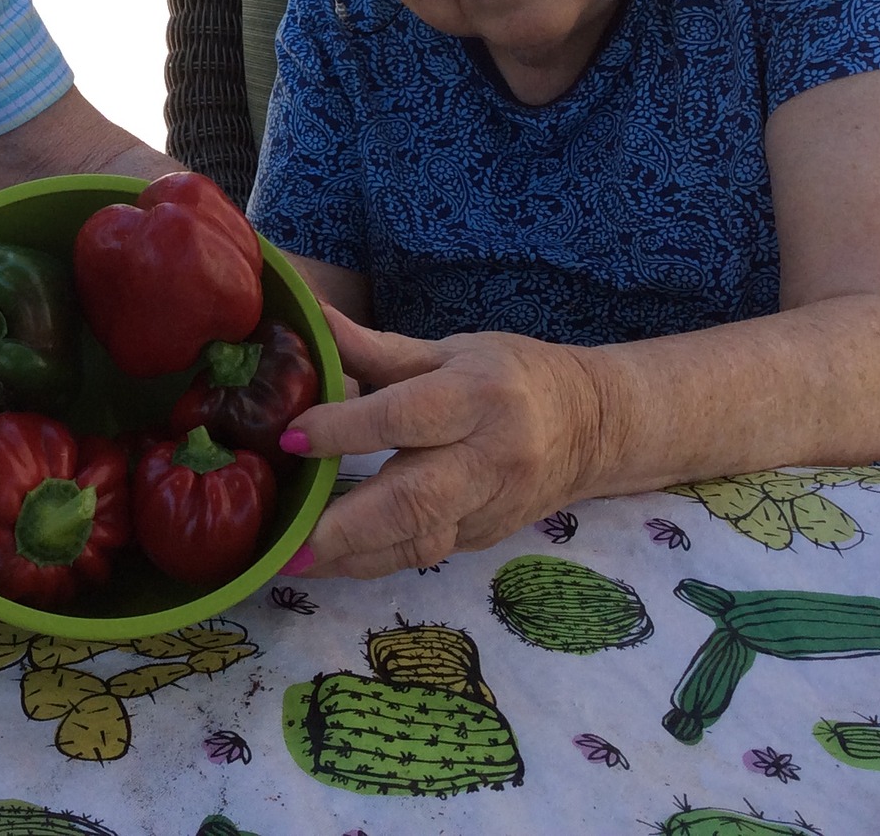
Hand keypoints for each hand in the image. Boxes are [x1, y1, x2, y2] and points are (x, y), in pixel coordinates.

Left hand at [283, 307, 605, 578]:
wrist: (592, 427)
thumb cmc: (510, 375)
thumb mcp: (448, 350)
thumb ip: (373, 349)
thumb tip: (308, 319)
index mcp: (477, 396)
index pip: (405, 417)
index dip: (345, 430)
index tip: (289, 439)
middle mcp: (489, 457)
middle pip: (414, 500)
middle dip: (346, 526)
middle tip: (287, 541)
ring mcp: (489, 506)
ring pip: (417, 542)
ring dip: (351, 558)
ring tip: (293, 561)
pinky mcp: (482, 539)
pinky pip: (423, 554)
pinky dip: (373, 561)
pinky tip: (331, 561)